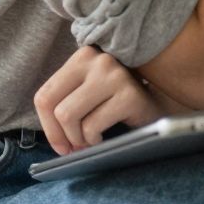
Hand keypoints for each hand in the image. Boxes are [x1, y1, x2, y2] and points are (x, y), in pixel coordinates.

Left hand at [34, 46, 165, 153]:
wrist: (159, 104)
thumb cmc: (115, 103)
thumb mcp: (86, 94)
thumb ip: (64, 103)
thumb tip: (53, 138)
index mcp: (82, 57)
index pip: (44, 96)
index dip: (47, 127)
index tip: (59, 144)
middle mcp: (99, 60)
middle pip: (57, 109)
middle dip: (63, 136)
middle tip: (76, 146)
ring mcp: (116, 76)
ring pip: (70, 116)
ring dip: (78, 139)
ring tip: (91, 139)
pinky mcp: (129, 96)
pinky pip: (93, 126)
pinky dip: (94, 139)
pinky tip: (104, 135)